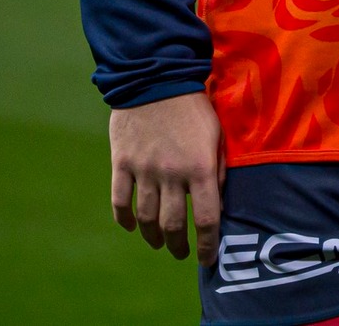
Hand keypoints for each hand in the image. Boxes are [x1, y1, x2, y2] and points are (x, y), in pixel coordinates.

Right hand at [110, 91, 224, 261]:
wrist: (155, 79)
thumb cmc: (194, 107)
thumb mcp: (217, 135)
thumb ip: (217, 168)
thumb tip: (218, 199)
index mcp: (200, 167)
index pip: (205, 218)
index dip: (207, 244)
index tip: (207, 259)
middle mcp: (171, 174)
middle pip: (173, 224)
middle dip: (179, 245)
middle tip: (181, 253)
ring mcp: (143, 170)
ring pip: (145, 218)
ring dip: (153, 236)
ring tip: (159, 243)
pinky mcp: (121, 163)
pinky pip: (120, 201)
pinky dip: (124, 219)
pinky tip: (131, 227)